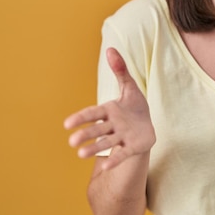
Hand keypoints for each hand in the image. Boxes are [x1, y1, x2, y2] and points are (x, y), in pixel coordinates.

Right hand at [64, 48, 155, 169]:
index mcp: (109, 110)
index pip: (93, 113)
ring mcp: (121, 137)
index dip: (81, 118)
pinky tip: (106, 167)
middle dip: (85, 135)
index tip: (67, 124)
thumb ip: (120, 70)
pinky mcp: (131, 147)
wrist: (147, 125)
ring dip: (94, 148)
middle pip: (97, 130)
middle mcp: (112, 125)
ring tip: (80, 155)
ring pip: (106, 142)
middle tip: (71, 142)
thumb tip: (110, 48)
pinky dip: (114, 159)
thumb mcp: (129, 86)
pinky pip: (122, 153)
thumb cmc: (134, 106)